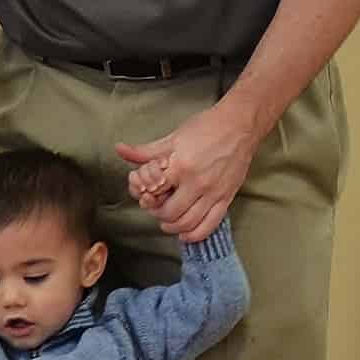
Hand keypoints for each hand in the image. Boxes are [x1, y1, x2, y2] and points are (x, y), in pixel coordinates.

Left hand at [117, 101, 259, 242]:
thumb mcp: (173, 137)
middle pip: (170, 213)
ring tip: (167, 222)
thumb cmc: (207, 127)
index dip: (146, 198)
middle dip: (158, 215)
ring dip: (173, 228)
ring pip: (188, 223)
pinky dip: (195, 235)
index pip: (155, 193)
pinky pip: (209, 225)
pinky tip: (186, 233)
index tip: (146, 195)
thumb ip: (146, 151)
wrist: (239, 125)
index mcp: (181, 166)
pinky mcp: (226, 199)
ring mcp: (214, 193)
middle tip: (156, 209)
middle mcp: (198, 183)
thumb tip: (121, 150)